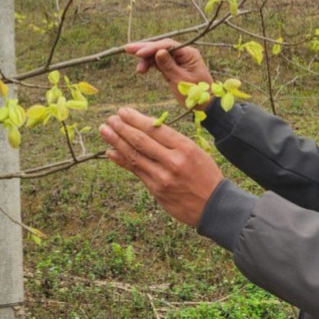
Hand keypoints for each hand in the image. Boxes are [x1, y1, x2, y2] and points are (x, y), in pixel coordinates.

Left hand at [100, 106, 221, 226]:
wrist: (215, 206)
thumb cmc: (205, 174)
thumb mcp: (195, 152)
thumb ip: (172, 142)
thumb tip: (146, 126)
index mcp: (185, 147)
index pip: (155, 129)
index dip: (136, 119)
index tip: (123, 112)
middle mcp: (173, 161)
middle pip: (141, 141)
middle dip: (122, 128)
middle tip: (109, 119)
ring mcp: (163, 177)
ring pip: (135, 156)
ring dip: (116, 141)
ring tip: (104, 130)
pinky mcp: (157, 190)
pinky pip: (136, 171)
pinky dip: (122, 160)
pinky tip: (111, 152)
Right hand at [124, 38, 213, 108]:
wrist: (204, 105)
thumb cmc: (195, 94)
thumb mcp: (180, 80)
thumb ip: (169, 66)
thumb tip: (158, 52)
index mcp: (189, 53)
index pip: (167, 45)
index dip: (152, 48)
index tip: (139, 53)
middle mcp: (183, 53)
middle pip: (161, 47)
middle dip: (145, 49)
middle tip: (127, 49)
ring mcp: (178, 59)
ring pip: (158, 54)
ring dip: (146, 59)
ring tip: (138, 70)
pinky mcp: (173, 67)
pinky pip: (159, 62)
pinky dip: (150, 65)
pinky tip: (142, 69)